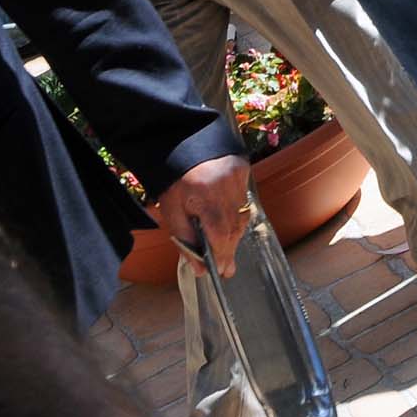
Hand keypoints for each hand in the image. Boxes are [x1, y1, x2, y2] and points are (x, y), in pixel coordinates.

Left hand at [154, 154, 250, 277]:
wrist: (183, 145)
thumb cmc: (174, 181)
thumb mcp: (172, 212)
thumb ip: (186, 240)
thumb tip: (200, 268)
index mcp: (205, 196)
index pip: (220, 232)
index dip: (222, 254)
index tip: (222, 271)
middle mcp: (226, 186)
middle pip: (234, 227)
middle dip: (229, 250)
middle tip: (228, 269)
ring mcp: (238, 178)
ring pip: (242, 216)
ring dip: (234, 235)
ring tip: (227, 252)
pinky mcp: (244, 172)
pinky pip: (244, 202)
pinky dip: (237, 217)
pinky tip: (230, 227)